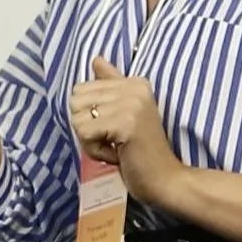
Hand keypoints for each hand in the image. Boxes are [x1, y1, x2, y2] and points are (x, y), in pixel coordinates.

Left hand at [72, 56, 182, 203]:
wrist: (166, 180)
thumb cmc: (143, 153)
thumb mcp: (126, 114)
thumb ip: (111, 86)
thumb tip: (96, 60)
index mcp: (135, 83)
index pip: (82, 89)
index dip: (91, 117)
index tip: (117, 131)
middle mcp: (134, 88)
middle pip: (76, 101)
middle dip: (87, 128)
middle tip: (114, 142)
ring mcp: (131, 104)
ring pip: (77, 118)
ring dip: (91, 141)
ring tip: (117, 148)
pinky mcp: (125, 123)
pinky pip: (85, 134)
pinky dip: (95, 151)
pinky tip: (117, 156)